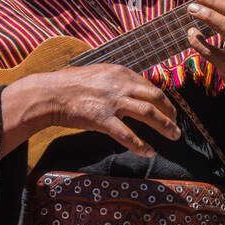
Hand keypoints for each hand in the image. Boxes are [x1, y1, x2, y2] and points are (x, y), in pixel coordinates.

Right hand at [1, 64, 179, 157]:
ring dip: (165, 126)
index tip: (169, 110)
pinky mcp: (101, 119)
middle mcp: (120, 85)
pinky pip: (126, 134)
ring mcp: (112, 102)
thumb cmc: (71, 85)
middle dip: (170, 112)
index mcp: (121, 73)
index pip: (150, 87)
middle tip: (176, 125)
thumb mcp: (99, 74)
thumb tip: (135, 90)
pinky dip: (140, 144)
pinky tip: (149, 152)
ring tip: (174, 136)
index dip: (164, 100)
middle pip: (156, 97)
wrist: (48, 93)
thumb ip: (118, 81)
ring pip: (148, 113)